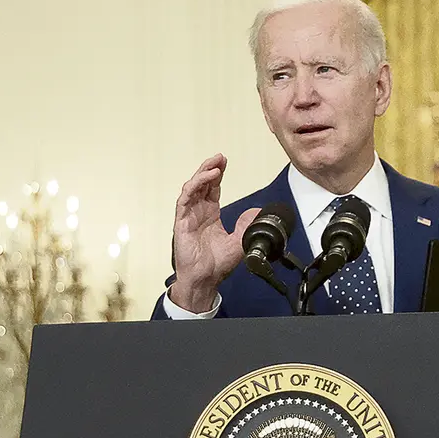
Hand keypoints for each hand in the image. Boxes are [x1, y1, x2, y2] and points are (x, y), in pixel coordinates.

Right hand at [170, 154, 259, 311]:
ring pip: (192, 187)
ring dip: (203, 174)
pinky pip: (185, 200)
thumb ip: (246, 226)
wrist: (204, 280)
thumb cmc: (215, 265)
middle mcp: (198, 213)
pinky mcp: (182, 222)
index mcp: (209, 215)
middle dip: (210, 168)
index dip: (217, 174)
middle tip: (220, 157)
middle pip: (202, 183)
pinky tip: (206, 179)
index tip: (225, 162)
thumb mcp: (239, 242)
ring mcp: (188, 216)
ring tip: (214, 165)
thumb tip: (256, 212)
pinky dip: (195, 187)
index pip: (212, 189)